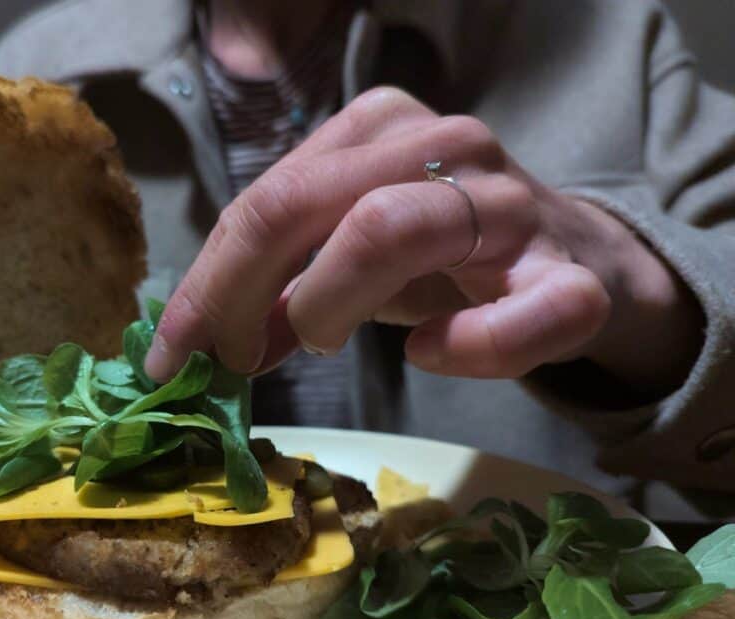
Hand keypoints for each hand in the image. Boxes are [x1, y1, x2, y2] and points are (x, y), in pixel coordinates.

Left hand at [146, 88, 701, 396]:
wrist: (575, 265)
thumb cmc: (446, 259)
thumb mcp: (347, 265)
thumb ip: (279, 293)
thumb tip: (202, 348)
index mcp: (378, 130)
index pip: (265, 200)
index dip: (204, 282)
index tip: (168, 355)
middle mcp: (443, 147)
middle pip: (306, 204)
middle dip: (238, 292)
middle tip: (226, 362)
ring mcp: (511, 204)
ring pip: (389, 229)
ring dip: (327, 302)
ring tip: (314, 341)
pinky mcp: (571, 276)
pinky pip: (517, 315)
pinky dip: (464, 347)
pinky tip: (432, 352)